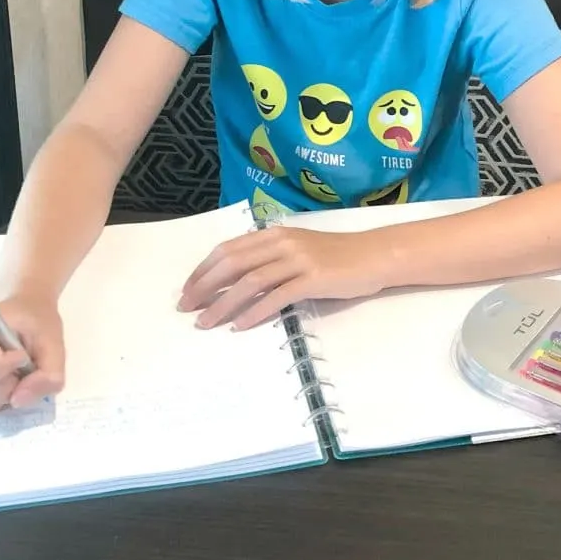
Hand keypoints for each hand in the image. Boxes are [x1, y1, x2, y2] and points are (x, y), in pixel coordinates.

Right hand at [0, 292, 65, 414]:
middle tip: (23, 363)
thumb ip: (48, 376)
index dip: (12, 367)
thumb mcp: (56, 345)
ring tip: (12, 368)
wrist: (23, 308)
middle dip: (13, 384)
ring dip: (5, 391)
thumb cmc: (38, 323)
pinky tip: (2, 374)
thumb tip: (18, 402)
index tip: (24, 354)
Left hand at [178, 226, 386, 330]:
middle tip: (186, 308)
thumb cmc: (336, 256)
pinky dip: (256, 311)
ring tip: (206, 322)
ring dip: (223, 303)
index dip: (203, 269)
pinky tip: (241, 325)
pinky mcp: (314, 278)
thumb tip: (234, 281)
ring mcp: (298, 259)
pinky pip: (278, 296)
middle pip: (233, 263)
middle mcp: (282, 242)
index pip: (228, 249)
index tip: (187, 290)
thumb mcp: (297, 250)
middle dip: (204, 286)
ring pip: (250, 281)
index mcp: (274, 234)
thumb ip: (269, 259)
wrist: (374, 255)